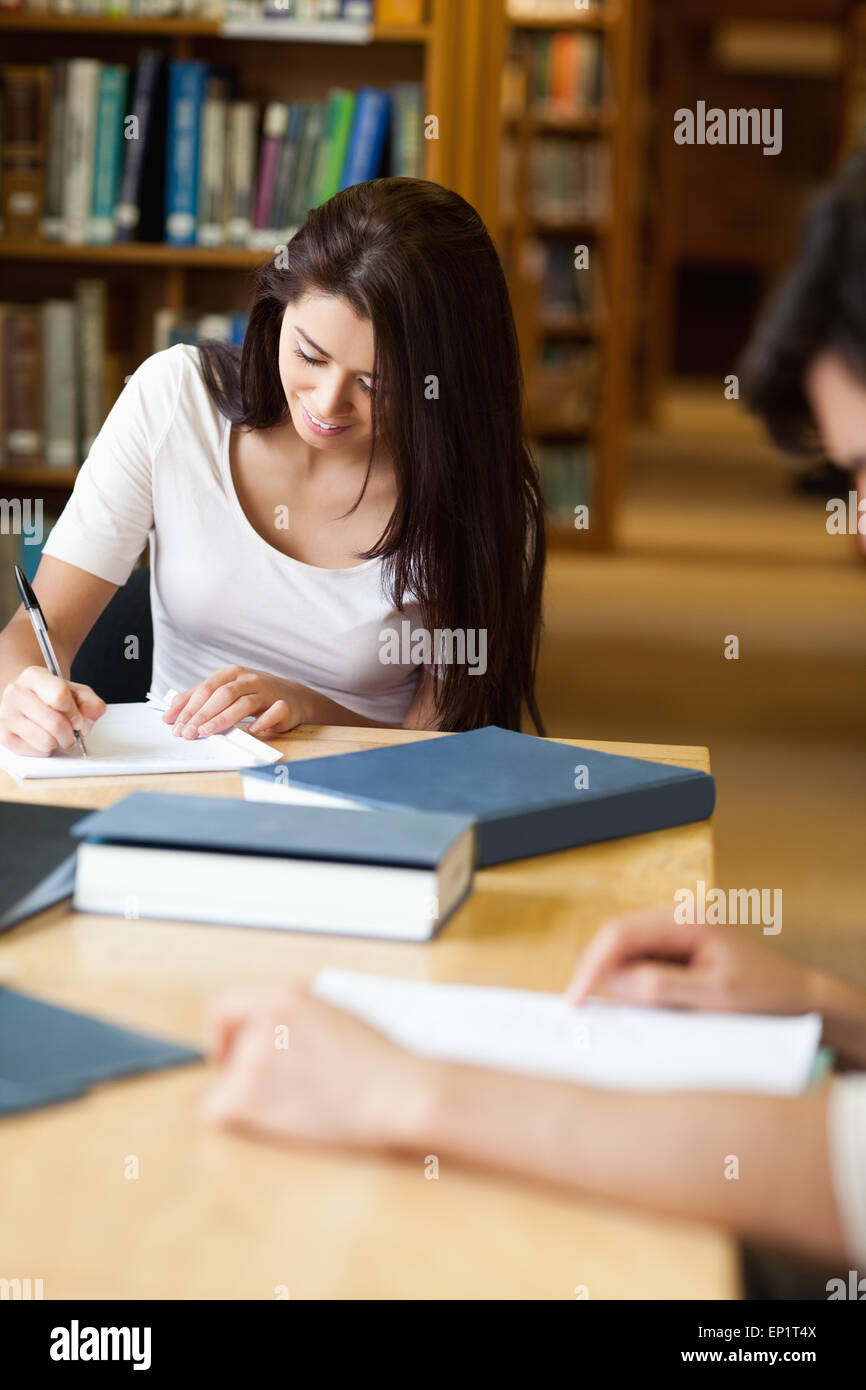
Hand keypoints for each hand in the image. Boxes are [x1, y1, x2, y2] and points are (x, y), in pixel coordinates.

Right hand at [0, 666, 104, 756]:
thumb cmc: (51, 696)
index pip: (60, 697)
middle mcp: (15, 693)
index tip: (78, 719)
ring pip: (46, 741)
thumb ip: (90, 702)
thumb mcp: (75, 692)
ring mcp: (6, 715)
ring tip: (57, 735)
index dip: (75, 713)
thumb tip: (92, 715)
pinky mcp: (4, 736)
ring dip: (59, 742)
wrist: (26, 699)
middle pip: (55, 723)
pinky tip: (43, 738)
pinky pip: (35, 752)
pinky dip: (46, 749)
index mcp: (34, 676)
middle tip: (72, 732)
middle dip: (71, 733)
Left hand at [162, 666, 310, 738]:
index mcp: (231, 673)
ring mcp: (267, 691)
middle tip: (187, 732)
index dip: (188, 706)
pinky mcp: (284, 706)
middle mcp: (248, 679)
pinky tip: (252, 730)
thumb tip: (170, 713)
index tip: (174, 723)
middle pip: (222, 695)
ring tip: (207, 732)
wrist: (292, 697)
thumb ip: (199, 700)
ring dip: (223, 719)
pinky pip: (274, 712)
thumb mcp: (226, 691)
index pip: (206, 688)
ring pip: (243, 703)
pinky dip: (262, 721)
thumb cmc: (254, 695)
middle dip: (201, 714)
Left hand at [200, 985, 425, 1149]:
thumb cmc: (380, 1065)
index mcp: (286, 996)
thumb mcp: (336, 1017)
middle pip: (225, 1046)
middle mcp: (263, 1018)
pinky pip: (217, 1111)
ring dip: (250, 1098)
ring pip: (225, 1085)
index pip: (227, 1006)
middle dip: (241, 1068)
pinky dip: (237, 1120)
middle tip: (277, 1090)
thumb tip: (266, 1039)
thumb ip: (294, 1020)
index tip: (229, 1052)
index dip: (225, 1033)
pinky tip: (279, 1122)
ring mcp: (253, 1055)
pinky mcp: (247, 1093)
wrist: (397, 1092)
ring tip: (298, 1105)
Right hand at [567, 908, 817, 1016]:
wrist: (801, 1000)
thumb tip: (616, 983)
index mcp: (686, 919)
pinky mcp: (678, 953)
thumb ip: (665, 988)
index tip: (576, 1000)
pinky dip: (635, 989)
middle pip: (617, 941)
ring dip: (619, 985)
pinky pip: (642, 967)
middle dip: (600, 975)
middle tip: (588, 1013)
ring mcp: (676, 935)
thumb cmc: (768, 997)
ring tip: (629, 1015)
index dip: (592, 965)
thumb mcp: (717, 998)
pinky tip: (645, 1010)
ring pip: (626, 956)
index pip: (620, 933)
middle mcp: (677, 919)